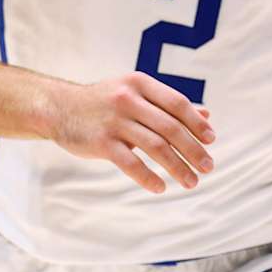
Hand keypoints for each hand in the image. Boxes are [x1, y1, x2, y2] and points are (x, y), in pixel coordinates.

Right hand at [49, 73, 215, 194]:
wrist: (59, 107)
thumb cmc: (104, 101)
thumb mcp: (136, 93)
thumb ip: (168, 104)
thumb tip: (206, 117)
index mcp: (140, 84)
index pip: (177, 104)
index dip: (196, 123)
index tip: (211, 141)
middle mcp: (128, 99)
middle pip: (170, 128)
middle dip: (193, 150)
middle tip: (208, 167)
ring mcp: (114, 121)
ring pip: (155, 147)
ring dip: (177, 167)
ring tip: (191, 182)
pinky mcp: (101, 142)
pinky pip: (130, 163)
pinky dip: (148, 177)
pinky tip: (160, 187)